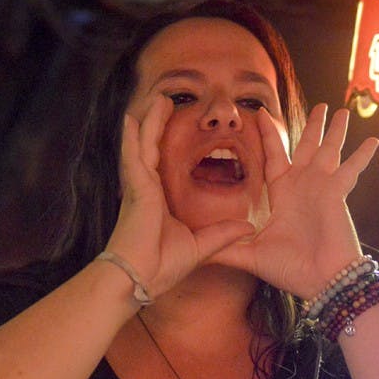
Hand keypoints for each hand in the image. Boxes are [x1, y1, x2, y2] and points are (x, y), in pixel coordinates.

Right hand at [104, 95, 256, 297]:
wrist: (139, 279)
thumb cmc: (160, 267)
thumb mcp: (200, 247)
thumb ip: (222, 234)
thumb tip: (248, 226)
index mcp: (157, 200)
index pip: (164, 165)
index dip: (168, 146)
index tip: (178, 131)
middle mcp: (146, 190)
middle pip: (153, 149)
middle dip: (159, 125)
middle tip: (167, 103)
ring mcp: (139, 188)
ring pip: (144, 145)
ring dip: (150, 122)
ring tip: (159, 99)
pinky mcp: (136, 190)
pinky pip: (134, 156)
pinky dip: (131, 137)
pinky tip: (130, 119)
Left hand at [213, 103, 378, 298]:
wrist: (320, 281)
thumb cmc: (290, 269)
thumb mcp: (250, 255)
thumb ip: (226, 248)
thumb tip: (196, 252)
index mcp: (283, 194)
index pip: (275, 157)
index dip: (268, 136)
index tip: (259, 113)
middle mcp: (304, 186)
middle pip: (307, 146)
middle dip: (313, 126)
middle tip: (321, 106)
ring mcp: (323, 187)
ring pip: (329, 150)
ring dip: (335, 131)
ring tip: (342, 109)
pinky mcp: (338, 193)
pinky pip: (352, 169)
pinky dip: (363, 156)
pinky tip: (374, 140)